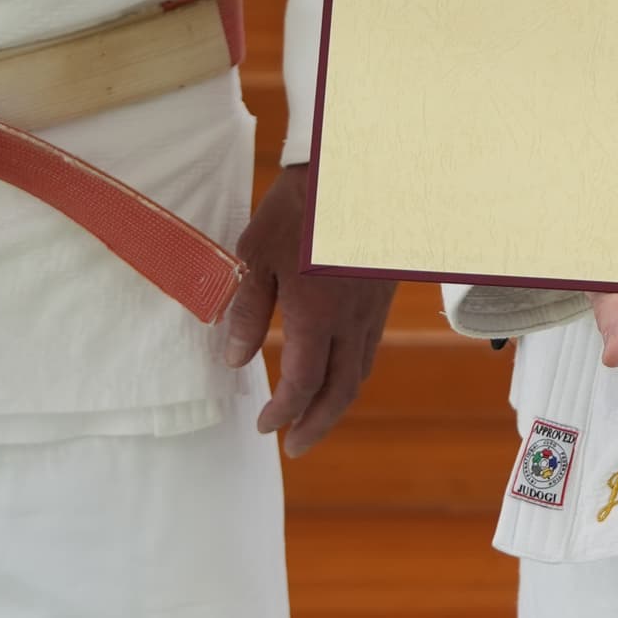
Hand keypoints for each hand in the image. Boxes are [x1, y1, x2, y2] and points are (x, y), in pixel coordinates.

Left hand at [218, 168, 392, 458]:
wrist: (353, 171)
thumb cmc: (297, 211)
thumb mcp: (254, 257)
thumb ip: (246, 312)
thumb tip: (236, 358)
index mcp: (316, 317)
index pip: (302, 384)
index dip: (283, 412)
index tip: (265, 426)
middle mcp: (351, 321)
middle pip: (341, 390)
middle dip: (317, 424)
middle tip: (296, 447)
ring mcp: (373, 308)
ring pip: (360, 370)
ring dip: (336, 401)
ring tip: (314, 415)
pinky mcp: (381, 292)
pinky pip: (370, 345)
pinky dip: (351, 370)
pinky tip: (336, 368)